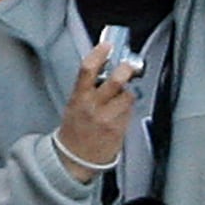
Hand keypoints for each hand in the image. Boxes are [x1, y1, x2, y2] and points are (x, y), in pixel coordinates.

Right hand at [55, 39, 138, 182]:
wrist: (75, 158)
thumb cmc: (75, 129)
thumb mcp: (75, 104)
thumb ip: (88, 89)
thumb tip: (105, 72)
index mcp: (79, 97)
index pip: (88, 69)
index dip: (99, 54)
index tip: (107, 46)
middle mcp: (94, 106)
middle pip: (115, 81)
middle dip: (126, 70)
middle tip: (130, 66)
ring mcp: (108, 119)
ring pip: (128, 97)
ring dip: (130, 92)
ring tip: (124, 95)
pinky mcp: (119, 131)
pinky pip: (129, 114)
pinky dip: (129, 109)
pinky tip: (123, 112)